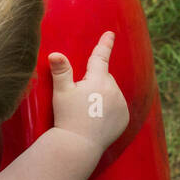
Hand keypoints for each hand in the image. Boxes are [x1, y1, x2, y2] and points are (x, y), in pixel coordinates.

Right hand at [48, 31, 129, 155]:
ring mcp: (121, 104)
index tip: (110, 34)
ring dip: (102, 95)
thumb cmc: (67, 116)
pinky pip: (118, 107)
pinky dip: (109, 109)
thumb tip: (55, 54)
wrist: (79, 144)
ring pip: (111, 92)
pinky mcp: (125, 118)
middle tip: (78, 96)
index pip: (100, 57)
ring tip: (86, 110)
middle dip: (94, 81)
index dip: (105, 44)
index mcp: (98, 80)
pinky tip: (96, 118)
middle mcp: (114, 90)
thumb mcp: (61, 92)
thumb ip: (61, 71)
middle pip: (104, 78)